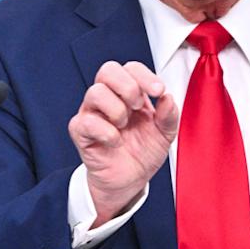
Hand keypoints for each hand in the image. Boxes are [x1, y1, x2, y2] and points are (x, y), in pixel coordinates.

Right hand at [68, 61, 178, 226]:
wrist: (130, 180)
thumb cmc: (142, 151)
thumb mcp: (164, 133)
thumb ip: (169, 115)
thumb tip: (167, 98)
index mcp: (128, 93)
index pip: (131, 68)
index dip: (145, 75)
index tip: (158, 91)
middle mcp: (108, 97)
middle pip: (108, 70)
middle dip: (128, 86)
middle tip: (138, 106)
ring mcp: (91, 112)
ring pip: (95, 92)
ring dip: (117, 110)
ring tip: (124, 126)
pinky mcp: (80, 131)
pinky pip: (87, 122)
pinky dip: (107, 132)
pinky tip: (116, 142)